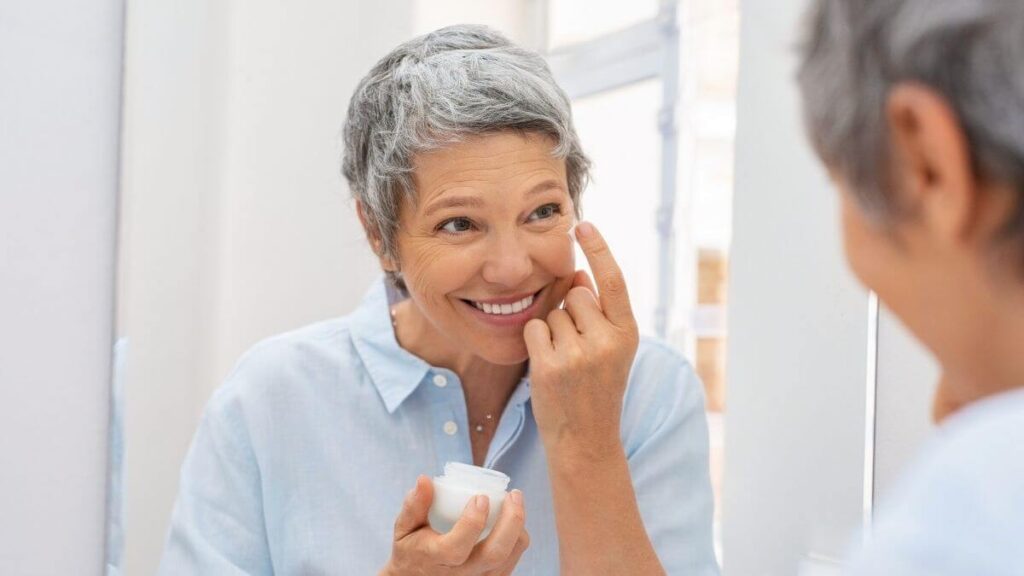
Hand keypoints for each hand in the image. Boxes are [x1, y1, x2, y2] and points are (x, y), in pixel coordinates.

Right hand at [380, 475, 529, 575]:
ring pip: (507, 559)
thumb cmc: (411, 550)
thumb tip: (424, 479)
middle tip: (513, 495)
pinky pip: (511, 564)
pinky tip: (513, 522)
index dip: (473, 522)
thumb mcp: (404, 529)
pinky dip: (517, 542)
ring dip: (517, 529)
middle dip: (510, 522)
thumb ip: (414, 505)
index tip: (481, 497)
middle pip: (493, 554)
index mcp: (435, 559)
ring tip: (514, 503)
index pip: (457, 547)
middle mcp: (459, 575)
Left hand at [524, 221, 639, 460]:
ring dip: (552, 331)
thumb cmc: (596, 391)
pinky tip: (549, 367)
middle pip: (575, 295)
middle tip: (578, 350)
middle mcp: (607, 341)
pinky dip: (536, 343)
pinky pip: (534, 329)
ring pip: (552, 312)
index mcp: (628, 333)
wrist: (586, 441)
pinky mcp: (550, 366)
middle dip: (570, 312)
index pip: (613, 281)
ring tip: (566, 364)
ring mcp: (578, 354)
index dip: (599, 249)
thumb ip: (598, 314)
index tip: (583, 224)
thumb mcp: (611, 351)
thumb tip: (579, 277)